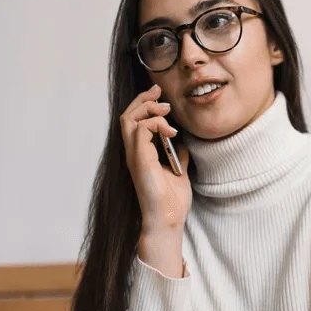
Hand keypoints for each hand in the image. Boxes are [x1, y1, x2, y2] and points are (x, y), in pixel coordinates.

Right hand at [120, 84, 191, 233]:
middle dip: (143, 99)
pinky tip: (171, 132)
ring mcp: (134, 156)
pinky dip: (156, 124)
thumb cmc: (172, 201)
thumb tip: (183, 144)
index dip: (144, 104)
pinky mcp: (139, 160)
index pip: (134, 121)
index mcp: (140, 154)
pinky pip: (141, 130)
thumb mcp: (178, 172)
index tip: (160, 96)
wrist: (168, 219)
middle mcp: (133, 153)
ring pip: (129, 119)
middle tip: (159, 91)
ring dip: (148, 109)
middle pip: (127, 115)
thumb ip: (177, 156)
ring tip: (166, 110)